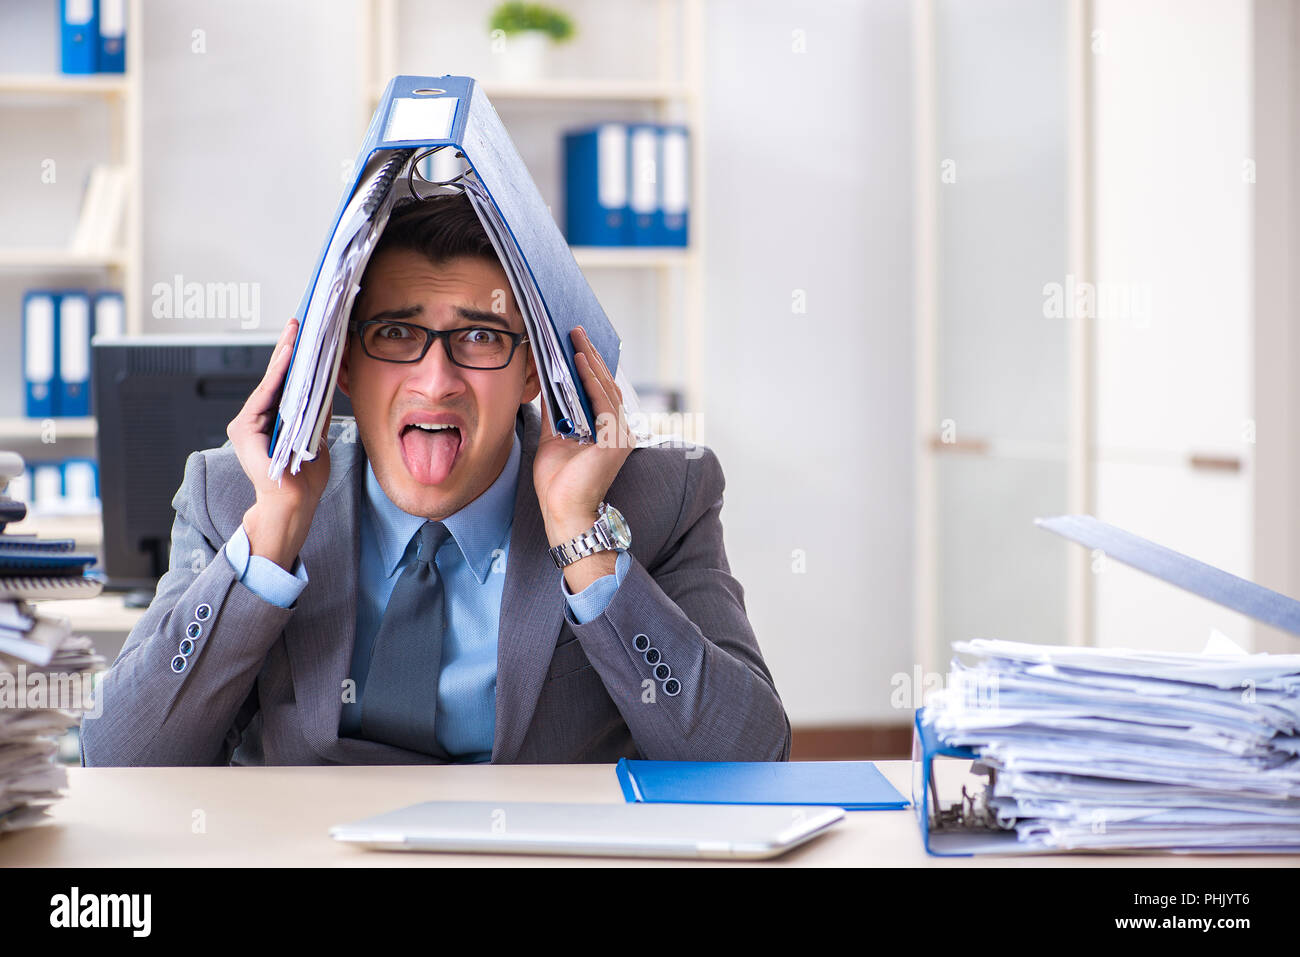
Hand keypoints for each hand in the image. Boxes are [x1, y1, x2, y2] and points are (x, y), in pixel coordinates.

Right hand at [226, 318, 331, 569]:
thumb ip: (317, 412)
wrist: (295, 504)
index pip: (285, 383)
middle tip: (299, 321)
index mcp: (274, 420)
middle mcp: (256, 419)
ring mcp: (247, 424)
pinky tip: (288, 358)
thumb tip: (328, 383)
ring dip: (284, 357)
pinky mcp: (244, 430)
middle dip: (288, 349)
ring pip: (269, 383)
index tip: (306, 334)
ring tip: (295, 332)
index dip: (295, 358)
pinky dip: (277, 376)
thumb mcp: (317, 436)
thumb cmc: (306, 477)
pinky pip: (264, 397)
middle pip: (275, 378)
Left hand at [533, 326, 634, 576]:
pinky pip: (603, 402)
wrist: (562, 513)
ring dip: (590, 361)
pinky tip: (578, 362)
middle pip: (605, 383)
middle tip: (574, 329)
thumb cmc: (558, 482)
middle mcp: (619, 430)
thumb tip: (546, 380)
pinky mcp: (614, 441)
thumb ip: (554, 409)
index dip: (590, 364)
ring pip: (606, 388)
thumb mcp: (552, 436)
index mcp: (607, 429)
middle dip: (590, 354)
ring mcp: (620, 435)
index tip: (575, 340)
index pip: (600, 389)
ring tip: (575, 338)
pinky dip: (591, 381)